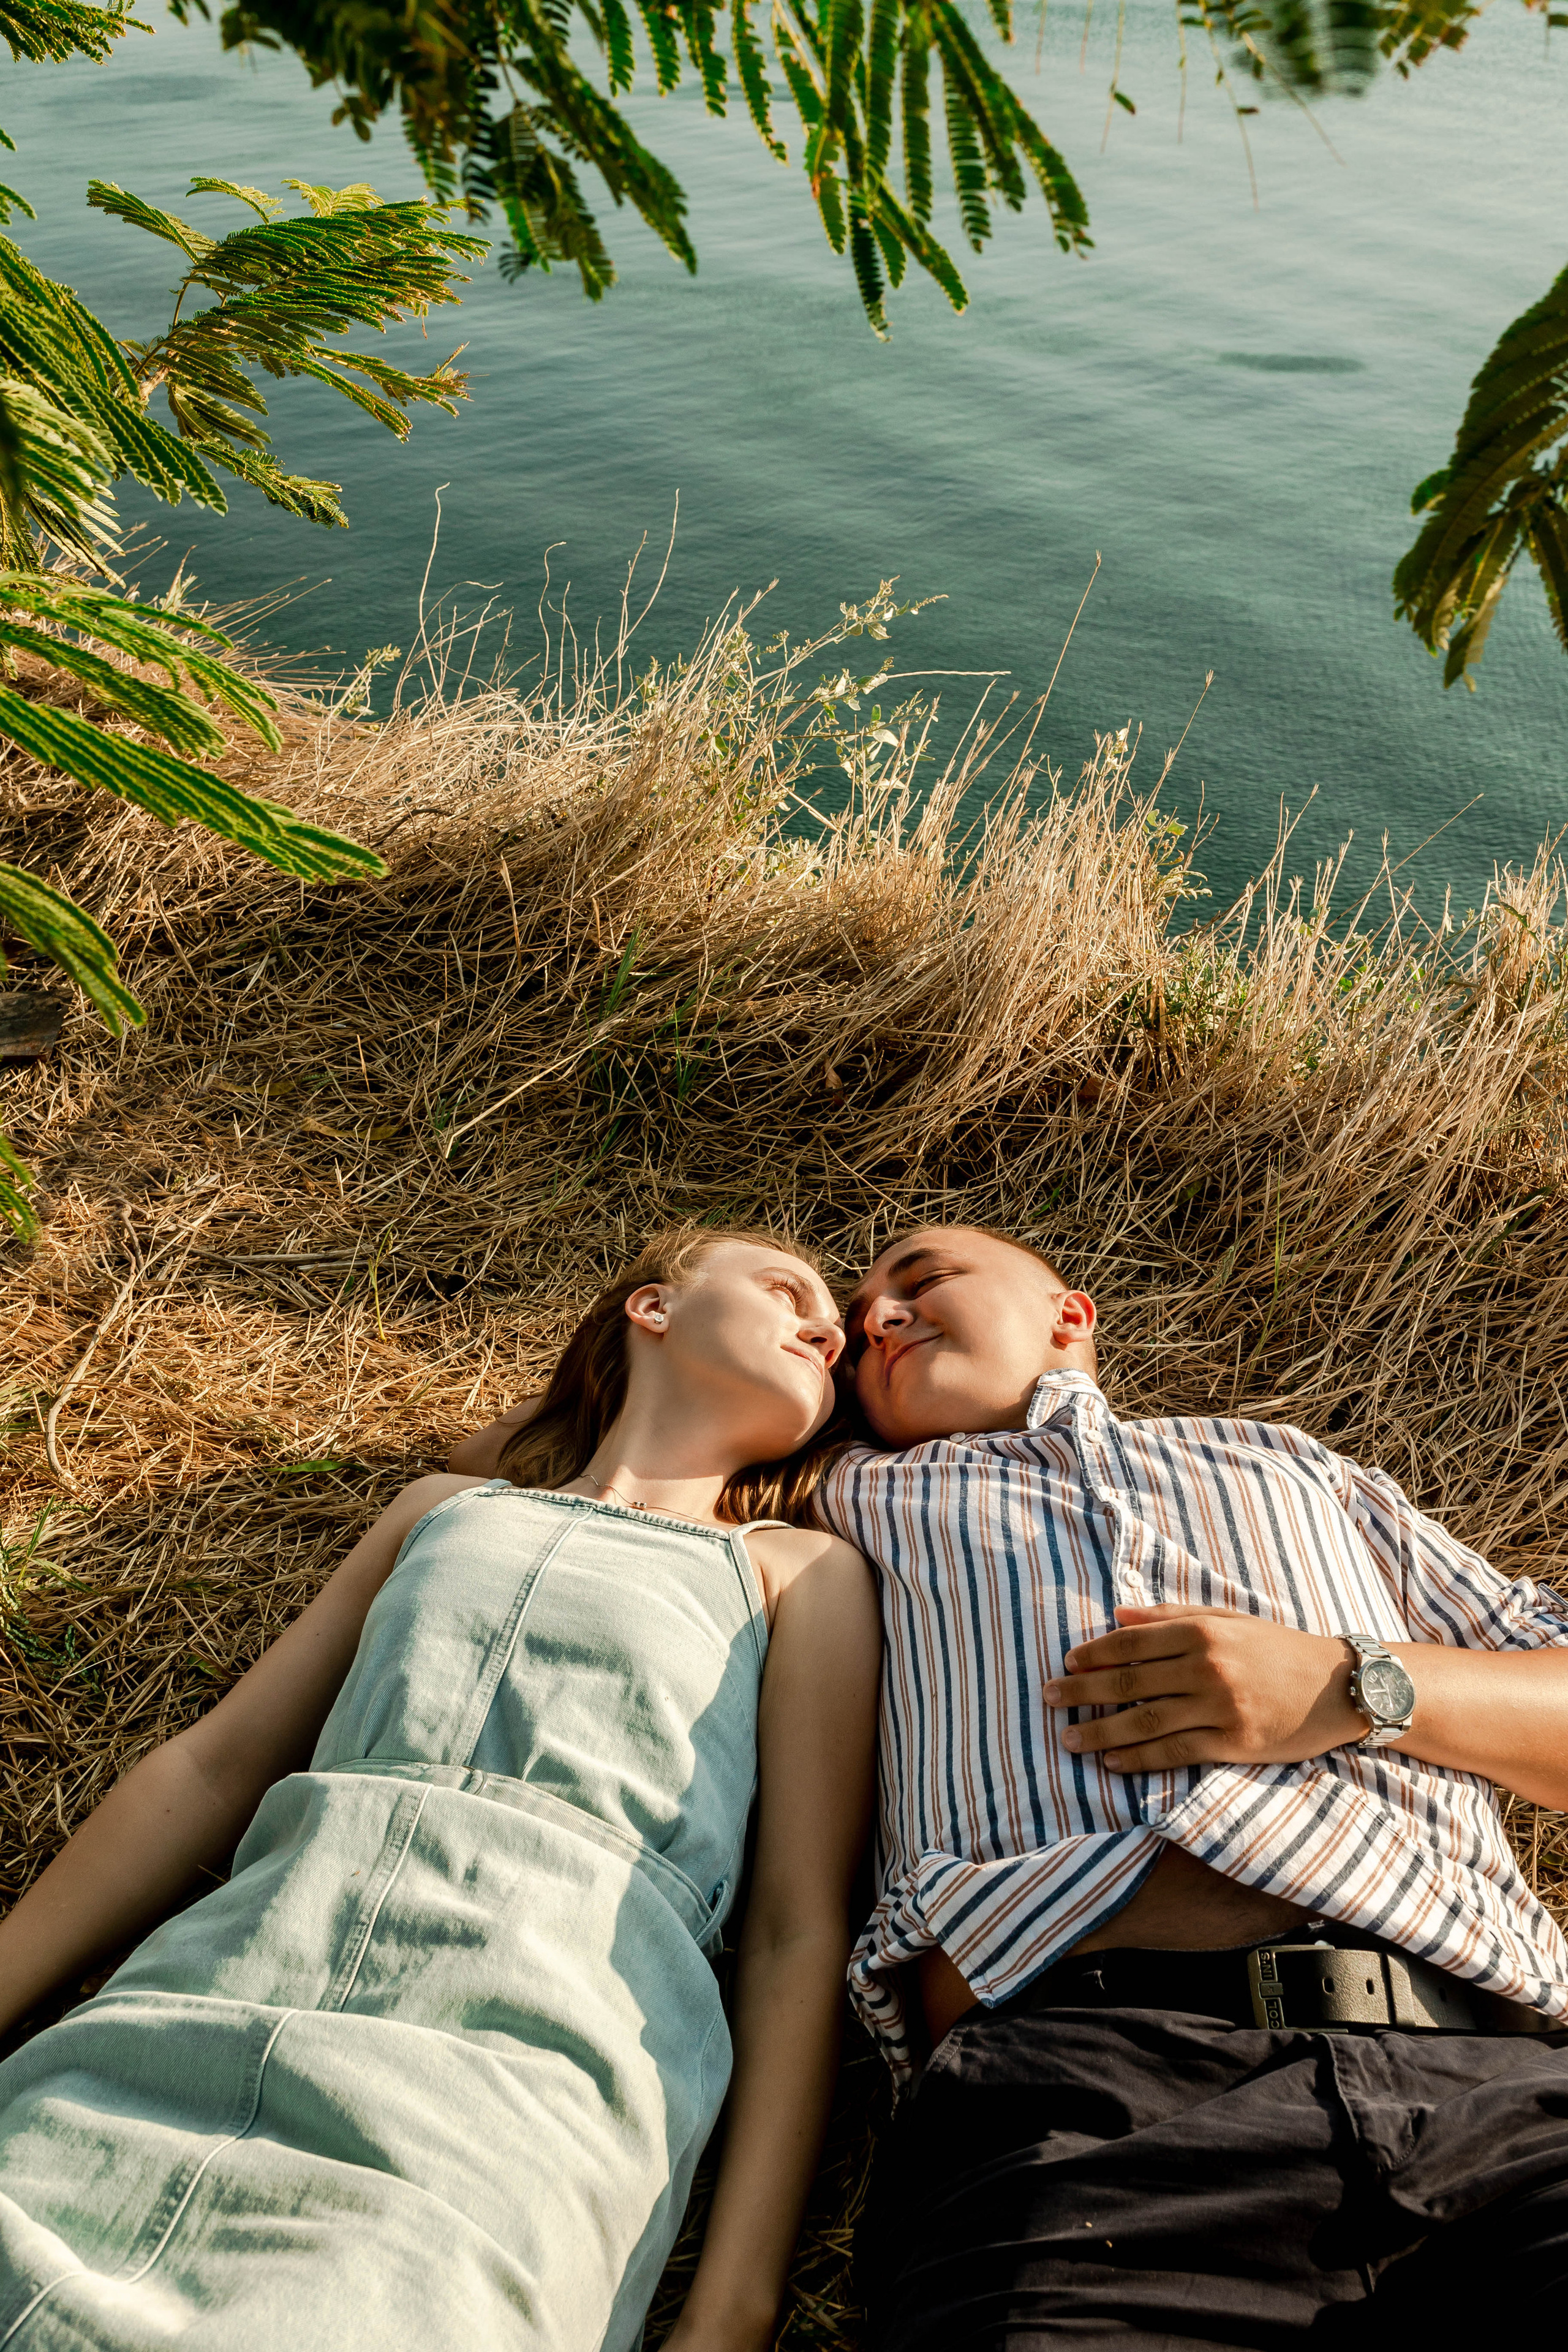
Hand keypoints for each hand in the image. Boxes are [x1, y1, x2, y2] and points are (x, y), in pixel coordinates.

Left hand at [1043, 1605, 1367, 1773]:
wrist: (1339, 1686)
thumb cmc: (1277, 1649)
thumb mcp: (1227, 1619)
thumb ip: (1171, 1616)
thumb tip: (1116, 1615)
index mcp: (1203, 1631)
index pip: (1132, 1642)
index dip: (1094, 1654)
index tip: (1066, 1664)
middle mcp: (1207, 1667)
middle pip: (1129, 1682)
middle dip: (1082, 1692)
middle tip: (1047, 1700)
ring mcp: (1220, 1708)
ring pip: (1145, 1722)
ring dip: (1100, 1731)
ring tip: (1068, 1739)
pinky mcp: (1234, 1744)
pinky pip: (1175, 1752)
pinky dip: (1139, 1758)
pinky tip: (1112, 1762)